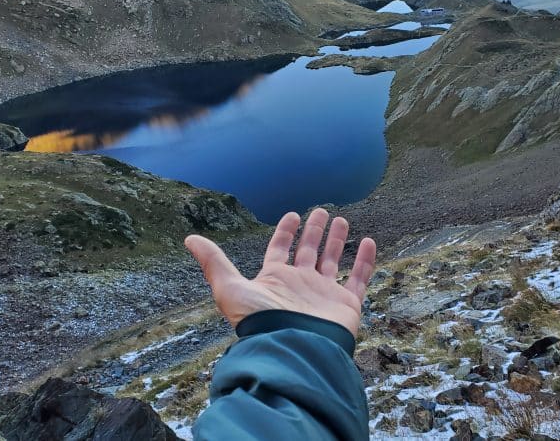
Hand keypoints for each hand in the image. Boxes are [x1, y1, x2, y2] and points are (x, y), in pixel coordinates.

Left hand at [185, 208, 376, 336]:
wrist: (293, 348)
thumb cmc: (260, 321)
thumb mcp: (230, 287)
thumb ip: (214, 262)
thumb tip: (189, 239)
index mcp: (275, 280)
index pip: (280, 249)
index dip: (285, 232)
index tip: (292, 215)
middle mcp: (300, 284)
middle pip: (308, 252)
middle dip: (314, 232)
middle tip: (321, 211)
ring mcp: (324, 293)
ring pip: (332, 261)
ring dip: (336, 241)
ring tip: (342, 219)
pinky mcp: (346, 304)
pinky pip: (359, 278)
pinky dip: (365, 261)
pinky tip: (369, 241)